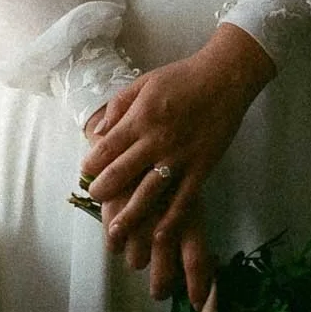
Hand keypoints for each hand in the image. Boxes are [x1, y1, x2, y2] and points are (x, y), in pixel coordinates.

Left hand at [82, 25, 274, 303]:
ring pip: (149, 193)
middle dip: (103, 191)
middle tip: (97, 198)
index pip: (106, 150)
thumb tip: (97, 133)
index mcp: (140, 118)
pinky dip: (171, 219)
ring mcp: (180, 157)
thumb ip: (118, 107)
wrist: (225, 78)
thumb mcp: (142, 83)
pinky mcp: (201, 168)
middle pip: (122, 174)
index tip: (86, 174)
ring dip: (129, 215)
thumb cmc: (181, 77)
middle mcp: (156, 141)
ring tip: (115, 232)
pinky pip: (184, 199)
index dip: (90, 166)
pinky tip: (159, 234)